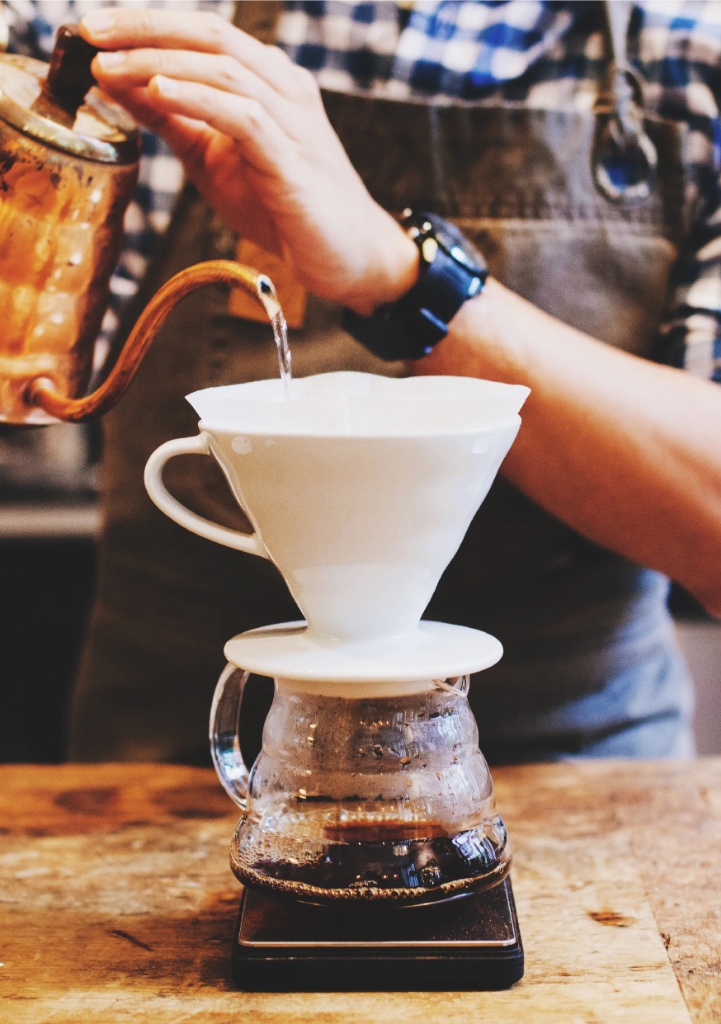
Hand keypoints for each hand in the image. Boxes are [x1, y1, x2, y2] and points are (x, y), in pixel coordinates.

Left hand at [80, 7, 417, 312]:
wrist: (350, 256)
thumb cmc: (286, 208)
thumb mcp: (214, 159)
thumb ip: (174, 121)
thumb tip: (117, 85)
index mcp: (267, 82)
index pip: (202, 34)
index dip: (145, 24)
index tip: (92, 29)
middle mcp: (284, 89)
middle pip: (211, 34)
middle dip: (145, 28)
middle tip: (91, 32)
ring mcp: (293, 122)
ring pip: (224, 69)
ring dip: (159, 62)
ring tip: (110, 67)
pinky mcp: (293, 162)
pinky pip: (242, 116)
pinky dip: (197, 99)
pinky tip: (159, 93)